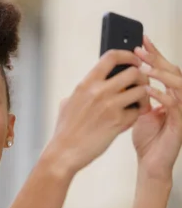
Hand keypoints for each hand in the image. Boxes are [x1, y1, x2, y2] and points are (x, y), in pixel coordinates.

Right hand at [48, 50, 150, 173]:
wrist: (64, 152)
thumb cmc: (65, 130)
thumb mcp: (67, 104)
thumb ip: (81, 92)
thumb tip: (88, 86)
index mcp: (86, 84)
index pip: (112, 57)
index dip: (128, 55)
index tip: (133, 60)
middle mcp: (99, 92)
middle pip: (134, 71)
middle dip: (142, 77)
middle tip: (141, 84)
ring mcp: (110, 106)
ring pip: (142, 90)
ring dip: (144, 96)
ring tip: (138, 103)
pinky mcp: (118, 122)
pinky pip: (138, 111)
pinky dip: (138, 114)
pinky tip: (130, 117)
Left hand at [132, 36, 181, 179]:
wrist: (150, 162)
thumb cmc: (145, 138)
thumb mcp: (136, 110)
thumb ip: (133, 94)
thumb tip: (118, 76)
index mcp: (168, 93)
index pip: (162, 68)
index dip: (153, 54)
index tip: (140, 40)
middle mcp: (178, 98)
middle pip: (173, 71)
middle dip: (156, 58)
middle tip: (140, 49)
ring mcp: (181, 110)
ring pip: (178, 84)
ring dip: (161, 74)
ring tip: (144, 69)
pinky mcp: (180, 123)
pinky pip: (174, 104)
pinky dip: (161, 95)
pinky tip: (148, 91)